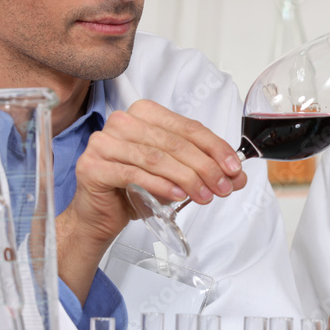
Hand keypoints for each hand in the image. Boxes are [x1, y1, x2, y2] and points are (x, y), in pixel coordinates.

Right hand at [57, 99, 246, 301]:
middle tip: (222, 188)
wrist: (101, 215)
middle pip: (174, 143)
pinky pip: (133, 174)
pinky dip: (159, 185)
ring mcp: (104, 142)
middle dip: (204, 167)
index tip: (234, 168)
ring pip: (156, 158)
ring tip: (205, 196)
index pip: (188, 127)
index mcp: (145, 114)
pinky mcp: (93, 166)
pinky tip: (178, 197)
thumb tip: (237, 176)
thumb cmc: (137, 189)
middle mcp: (122, 122)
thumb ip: (205, 171)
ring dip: (187, 178)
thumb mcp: (176, 176)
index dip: (215, 148)